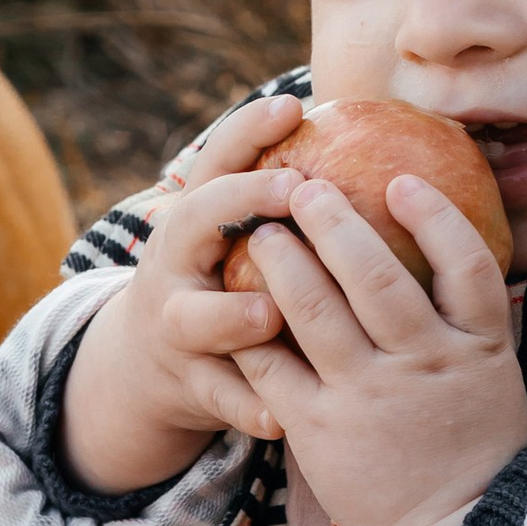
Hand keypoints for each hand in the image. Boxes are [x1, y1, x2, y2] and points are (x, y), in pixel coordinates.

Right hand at [58, 94, 312, 492]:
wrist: (151, 366)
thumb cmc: (225, 280)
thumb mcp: (235, 233)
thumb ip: (281, 194)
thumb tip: (375, 125)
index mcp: (195, 218)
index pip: (216, 160)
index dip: (249, 131)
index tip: (294, 106)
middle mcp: (175, 264)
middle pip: (194, 221)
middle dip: (241, 202)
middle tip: (295, 188)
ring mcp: (175, 326)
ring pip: (196, 319)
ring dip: (232, 315)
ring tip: (269, 314)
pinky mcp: (188, 384)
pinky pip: (220, 397)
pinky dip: (249, 407)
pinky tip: (283, 419)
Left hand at [229, 174, 526, 525]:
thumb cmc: (474, 451)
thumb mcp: (493, 378)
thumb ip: (469, 320)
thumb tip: (451, 248)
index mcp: (475, 349)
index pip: (467, 265)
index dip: (435, 217)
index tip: (403, 182)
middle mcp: (423, 365)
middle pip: (377, 276)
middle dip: (334, 223)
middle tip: (305, 186)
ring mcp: (369, 396)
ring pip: (316, 312)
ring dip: (283, 262)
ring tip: (262, 231)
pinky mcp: (320, 429)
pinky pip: (274, 367)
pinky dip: (252, 333)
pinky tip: (235, 304)